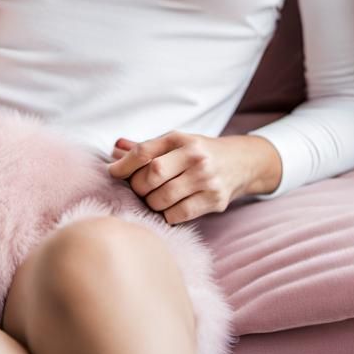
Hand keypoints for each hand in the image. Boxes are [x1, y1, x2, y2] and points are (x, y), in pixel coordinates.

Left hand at [107, 132, 265, 223]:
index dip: (123, 165)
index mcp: (179, 139)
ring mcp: (207, 179)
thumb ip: (145, 148)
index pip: (144, 152)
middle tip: (139, 189)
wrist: (241, 162)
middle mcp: (194, 156)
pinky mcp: (215, 200)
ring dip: (152, 203)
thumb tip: (115, 150)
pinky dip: (167, 215)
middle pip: (152, 175)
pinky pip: (179, 214)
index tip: (112, 173)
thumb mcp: (174, 143)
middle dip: (138, 187)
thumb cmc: (198, 152)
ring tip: (154, 199)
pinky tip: (169, 209)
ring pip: (163, 198)